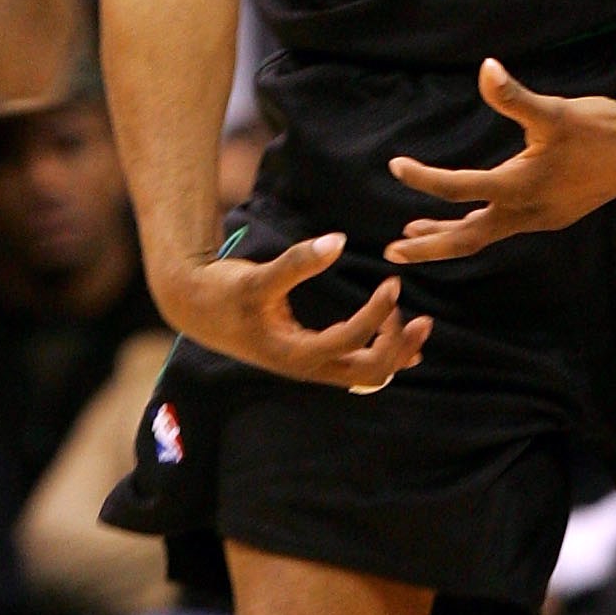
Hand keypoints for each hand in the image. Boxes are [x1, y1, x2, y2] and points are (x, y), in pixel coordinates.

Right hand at [158, 234, 431, 391]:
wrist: (196, 307)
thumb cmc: (224, 292)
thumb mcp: (258, 277)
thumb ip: (298, 262)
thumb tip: (338, 241)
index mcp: (296, 354)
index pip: (352, 341)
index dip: (378, 314)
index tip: (392, 283)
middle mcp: (307, 367)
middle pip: (370, 372)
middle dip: (398, 346)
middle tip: (419, 316)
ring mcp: (310, 366)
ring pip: (367, 373)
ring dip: (395, 352)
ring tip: (418, 326)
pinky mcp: (310, 356)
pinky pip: (356, 364)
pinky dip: (381, 353)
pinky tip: (399, 336)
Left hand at [385, 59, 615, 265]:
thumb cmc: (599, 126)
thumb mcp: (554, 110)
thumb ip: (514, 96)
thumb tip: (485, 68)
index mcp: (524, 186)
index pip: (462, 190)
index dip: (425, 180)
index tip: (395, 166)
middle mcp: (529, 211)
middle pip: (469, 238)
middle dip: (429, 246)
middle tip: (391, 253)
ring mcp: (540, 218)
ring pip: (485, 235)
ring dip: (449, 236)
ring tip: (411, 236)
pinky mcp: (549, 215)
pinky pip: (502, 227)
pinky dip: (476, 225)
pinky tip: (466, 216)